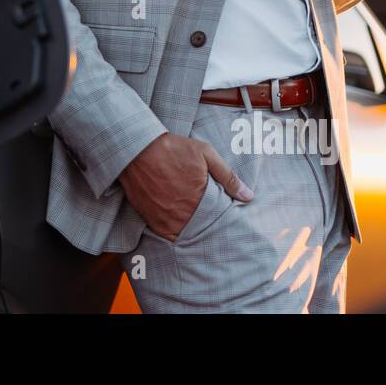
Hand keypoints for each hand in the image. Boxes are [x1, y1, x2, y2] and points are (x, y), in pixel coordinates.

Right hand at [118, 133, 252, 240]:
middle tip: (212, 225)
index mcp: (199, 199)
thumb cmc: (173, 148)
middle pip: (202, 230)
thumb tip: (248, 196)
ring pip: (185, 236)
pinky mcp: (150, 218)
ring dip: (192, 233)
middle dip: (208, 228)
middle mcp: (182, 213)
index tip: (225, 219)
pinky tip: (180, 228)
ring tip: (197, 228)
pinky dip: (174, 235)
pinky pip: (166, 236)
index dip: (222, 221)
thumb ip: (228, 176)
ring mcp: (165, 218)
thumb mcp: (205, 154)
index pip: (218, 220)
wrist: (137, 148)